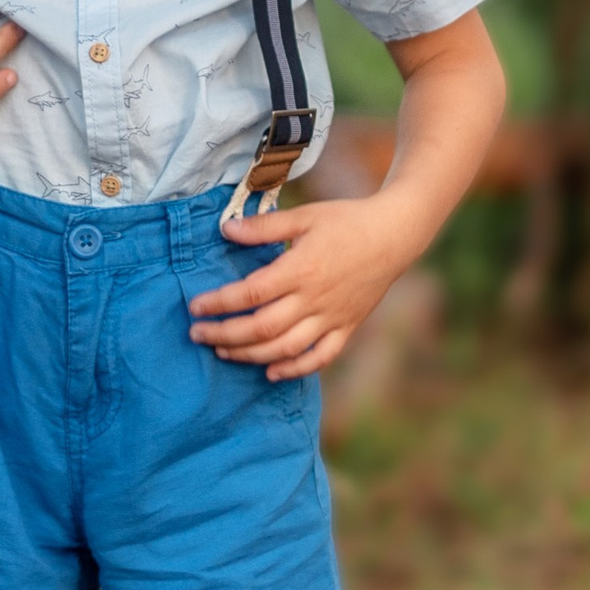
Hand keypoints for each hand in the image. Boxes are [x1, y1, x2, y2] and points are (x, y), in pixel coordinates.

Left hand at [186, 193, 424, 382]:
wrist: (394, 235)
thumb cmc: (346, 221)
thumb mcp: (304, 217)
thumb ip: (264, 227)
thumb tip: (225, 230)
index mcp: (301, 269)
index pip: (251, 293)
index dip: (220, 303)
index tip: (196, 307)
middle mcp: (315, 298)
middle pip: (262, 328)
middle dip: (225, 335)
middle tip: (198, 334)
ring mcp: (332, 317)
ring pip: (285, 348)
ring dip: (250, 355)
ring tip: (224, 351)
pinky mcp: (347, 327)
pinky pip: (320, 357)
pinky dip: (295, 369)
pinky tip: (271, 372)